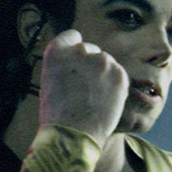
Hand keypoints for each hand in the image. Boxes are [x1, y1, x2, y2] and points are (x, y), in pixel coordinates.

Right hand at [38, 29, 129, 147]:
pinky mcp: (119, 74)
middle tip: (86, 88)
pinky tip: (106, 102)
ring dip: (104, 76)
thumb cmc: (58, 116)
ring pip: (107, 63)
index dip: (75, 50)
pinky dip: (116, 87)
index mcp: (57, 51)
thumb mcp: (51, 83)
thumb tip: (81, 64)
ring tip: (95, 99)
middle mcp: (79, 51)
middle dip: (91, 65)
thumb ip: (66, 67)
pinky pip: (119, 75)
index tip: (78, 63)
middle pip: (91, 50)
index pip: (72, 37)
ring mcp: (101, 61)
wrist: (74, 135)